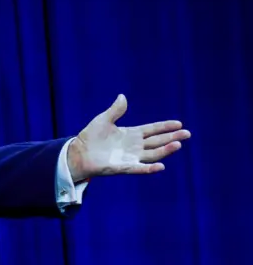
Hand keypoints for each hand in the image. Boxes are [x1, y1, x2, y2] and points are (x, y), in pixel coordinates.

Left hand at [67, 94, 189, 182]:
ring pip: (153, 154)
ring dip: (165, 150)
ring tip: (178, 144)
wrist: (78, 153)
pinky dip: (149, 168)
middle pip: (157, 141)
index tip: (179, 124)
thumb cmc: (90, 137)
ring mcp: (130, 157)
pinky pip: (139, 168)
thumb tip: (122, 96)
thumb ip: (115, 110)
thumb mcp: (103, 120)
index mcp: (131, 134)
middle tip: (187, 134)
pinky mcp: (123, 167)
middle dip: (172, 137)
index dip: (165, 127)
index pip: (152, 130)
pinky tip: (160, 166)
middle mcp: (134, 146)